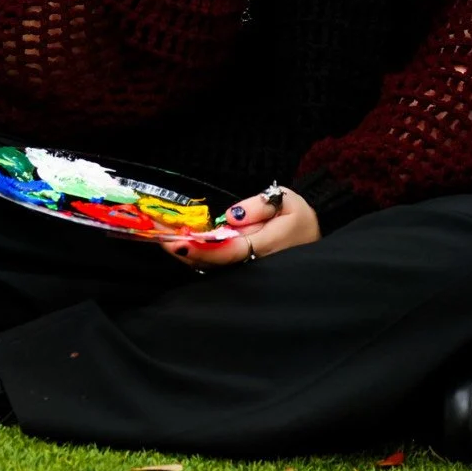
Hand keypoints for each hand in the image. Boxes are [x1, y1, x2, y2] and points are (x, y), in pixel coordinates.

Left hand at [158, 186, 320, 268]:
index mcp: (266, 247)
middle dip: (185, 252)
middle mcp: (253, 264)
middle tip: (159, 237)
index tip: (179, 242)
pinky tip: (178, 243)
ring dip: (185, 254)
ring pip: (212, 267)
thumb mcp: (286, 200)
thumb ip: (260, 206)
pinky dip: (195, 255)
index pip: (229, 251)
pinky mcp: (240, 268)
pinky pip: (215, 265)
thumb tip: (232, 216)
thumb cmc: (298, 216)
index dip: (203, 249)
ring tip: (161, 237)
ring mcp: (246, 269)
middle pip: (214, 263)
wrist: (313, 234)